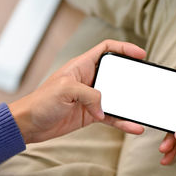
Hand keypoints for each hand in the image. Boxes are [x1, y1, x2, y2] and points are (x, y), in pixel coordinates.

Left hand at [9, 40, 145, 143]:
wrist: (29, 125)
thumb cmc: (41, 101)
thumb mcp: (65, 90)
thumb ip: (90, 95)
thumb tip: (104, 109)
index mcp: (81, 66)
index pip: (106, 49)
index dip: (124, 48)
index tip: (140, 54)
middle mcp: (89, 79)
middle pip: (116, 74)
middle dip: (132, 77)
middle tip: (146, 82)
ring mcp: (91, 98)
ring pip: (116, 98)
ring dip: (129, 104)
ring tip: (143, 109)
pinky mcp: (91, 114)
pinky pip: (111, 117)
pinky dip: (122, 122)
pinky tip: (133, 127)